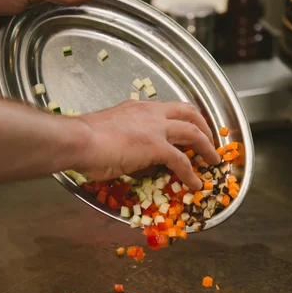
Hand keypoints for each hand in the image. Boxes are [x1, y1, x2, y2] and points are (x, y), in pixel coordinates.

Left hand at [0, 0, 92, 43]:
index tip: (95, 6)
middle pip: (56, 5)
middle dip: (68, 14)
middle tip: (86, 25)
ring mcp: (23, 11)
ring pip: (47, 21)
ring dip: (54, 28)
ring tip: (72, 36)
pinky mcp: (17, 28)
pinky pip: (36, 34)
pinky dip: (42, 38)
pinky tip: (53, 43)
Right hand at [78, 100, 220, 189]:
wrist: (78, 141)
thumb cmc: (84, 140)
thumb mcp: (108, 132)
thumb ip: (124, 138)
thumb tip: (128, 154)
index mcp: (137, 109)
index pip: (168, 108)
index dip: (182, 118)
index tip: (189, 126)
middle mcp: (150, 113)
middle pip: (188, 112)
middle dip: (203, 125)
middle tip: (209, 139)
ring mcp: (155, 129)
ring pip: (192, 132)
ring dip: (206, 147)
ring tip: (213, 160)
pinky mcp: (156, 147)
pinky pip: (181, 161)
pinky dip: (191, 174)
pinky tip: (195, 184)